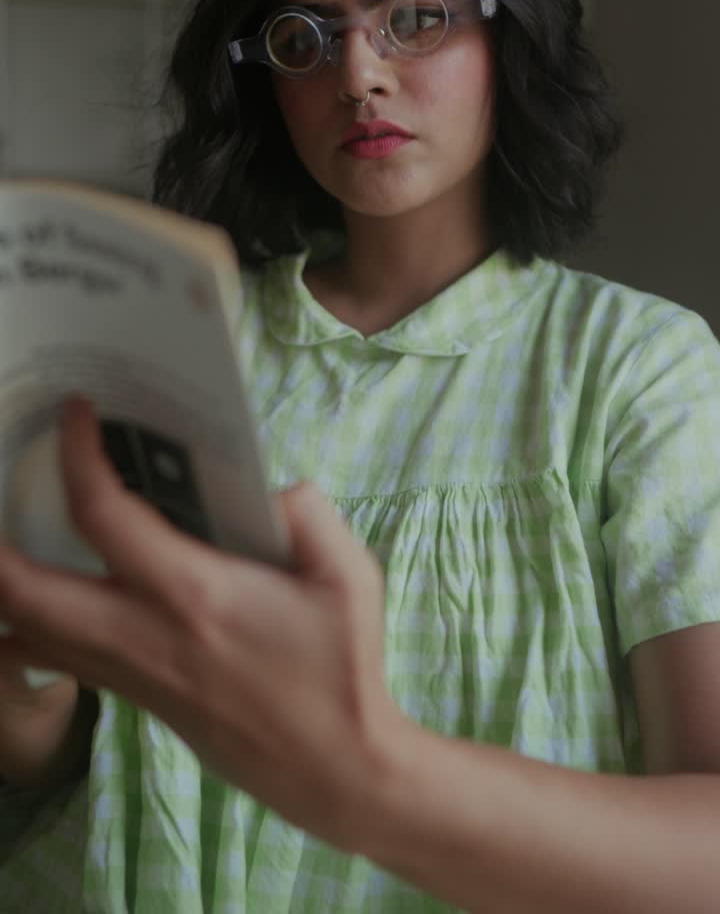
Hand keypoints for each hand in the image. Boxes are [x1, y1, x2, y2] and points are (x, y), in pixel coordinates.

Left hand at [0, 399, 405, 846]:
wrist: (334, 770)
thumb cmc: (343, 672)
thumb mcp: (350, 577)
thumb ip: (308, 513)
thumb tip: (267, 489)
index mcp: (194, 593)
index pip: (103, 515)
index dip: (77, 455)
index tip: (74, 413)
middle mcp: (145, 635)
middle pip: (23, 591)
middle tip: (3, 484)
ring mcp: (131, 673)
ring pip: (26, 632)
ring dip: (3, 585)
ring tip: (10, 537)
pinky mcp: (135, 698)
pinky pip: (56, 660)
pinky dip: (27, 628)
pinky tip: (39, 602)